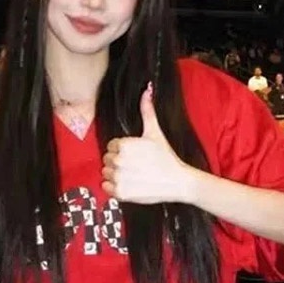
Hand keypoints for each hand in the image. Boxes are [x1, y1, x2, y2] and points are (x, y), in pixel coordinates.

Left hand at [102, 85, 192, 204]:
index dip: (123, 150)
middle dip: (118, 162)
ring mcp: (118, 178)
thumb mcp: (155, 132)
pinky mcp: (120, 193)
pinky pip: (106, 188)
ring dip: (115, 175)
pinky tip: (130, 185)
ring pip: (106, 174)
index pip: (111, 146)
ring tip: (133, 176)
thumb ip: (147, 111)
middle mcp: (118, 161)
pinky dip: (115, 188)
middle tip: (135, 166)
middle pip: (107, 160)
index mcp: (123, 145)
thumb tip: (147, 90)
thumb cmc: (166, 157)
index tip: (135, 156)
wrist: (177, 181)